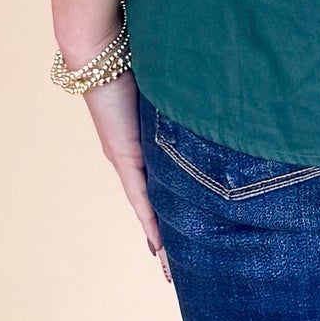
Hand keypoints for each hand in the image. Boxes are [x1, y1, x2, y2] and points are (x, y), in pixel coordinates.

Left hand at [81, 70, 168, 272]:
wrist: (102, 54)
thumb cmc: (139, 61)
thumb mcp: (170, 91)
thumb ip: (187, 104)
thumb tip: (217, 103)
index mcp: (143, 143)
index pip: (160, 186)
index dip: (171, 212)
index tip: (181, 237)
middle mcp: (134, 157)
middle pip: (155, 203)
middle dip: (169, 233)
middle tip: (180, 264)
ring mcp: (128, 159)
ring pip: (149, 206)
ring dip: (162, 234)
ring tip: (173, 265)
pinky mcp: (124, 157)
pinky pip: (141, 198)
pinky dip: (151, 222)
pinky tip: (159, 247)